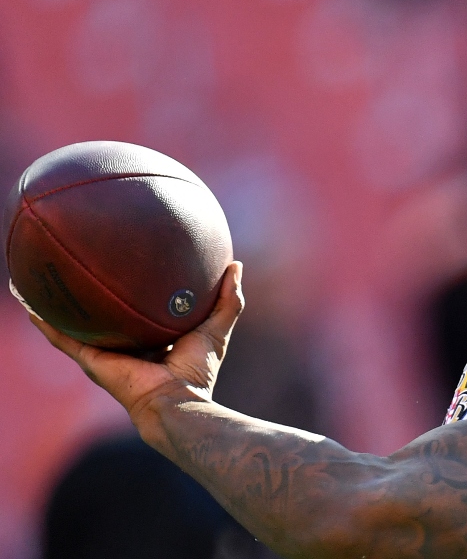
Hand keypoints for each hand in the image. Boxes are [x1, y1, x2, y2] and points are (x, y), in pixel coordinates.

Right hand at [30, 262, 244, 428]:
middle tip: (79, 268)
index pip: (139, 314)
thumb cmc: (198, 372)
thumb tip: (235, 265)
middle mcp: (125, 346)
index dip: (132, 295)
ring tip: (41, 283)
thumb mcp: (216, 328)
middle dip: (91, 299)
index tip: (127, 269)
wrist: (176, 401)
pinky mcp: (91, 361)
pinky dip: (46, 323)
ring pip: (76, 327)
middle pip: (104, 319)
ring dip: (58, 308)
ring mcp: (105, 354)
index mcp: (152, 341)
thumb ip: (228, 300)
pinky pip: (63, 338)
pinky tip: (31, 304)